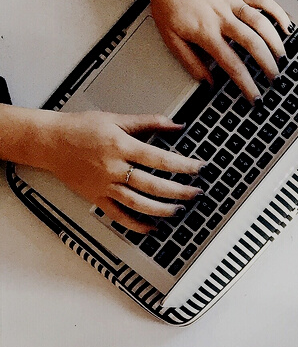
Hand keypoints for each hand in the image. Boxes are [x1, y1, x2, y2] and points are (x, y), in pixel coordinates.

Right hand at [35, 108, 203, 231]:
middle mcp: (113, 168)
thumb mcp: (115, 118)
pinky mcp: (96, 197)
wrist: (48, 141)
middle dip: (179, 191)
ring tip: (179, 211)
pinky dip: (135, 224)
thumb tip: (176, 124)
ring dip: (162, 210)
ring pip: (138, 203)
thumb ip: (148, 122)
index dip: (183, 165)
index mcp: (120, 146)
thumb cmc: (80, 128)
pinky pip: (118, 215)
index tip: (199, 168)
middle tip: (196, 193)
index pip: (160, 159)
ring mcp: (104, 185)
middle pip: (153, 185)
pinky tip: (151, 228)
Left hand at [120, 0, 292, 101]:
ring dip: (275, 41)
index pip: (232, 64)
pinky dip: (277, 11)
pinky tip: (286, 25)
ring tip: (282, 57)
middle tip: (274, 78)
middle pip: (252, 44)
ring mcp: (231, 2)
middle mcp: (222, 17)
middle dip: (268, 64)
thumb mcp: (171, 38)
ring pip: (261, 22)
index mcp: (206, 33)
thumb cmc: (168, 2)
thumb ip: (191, 62)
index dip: (246, 83)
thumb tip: (207, 82)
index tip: (255, 96)